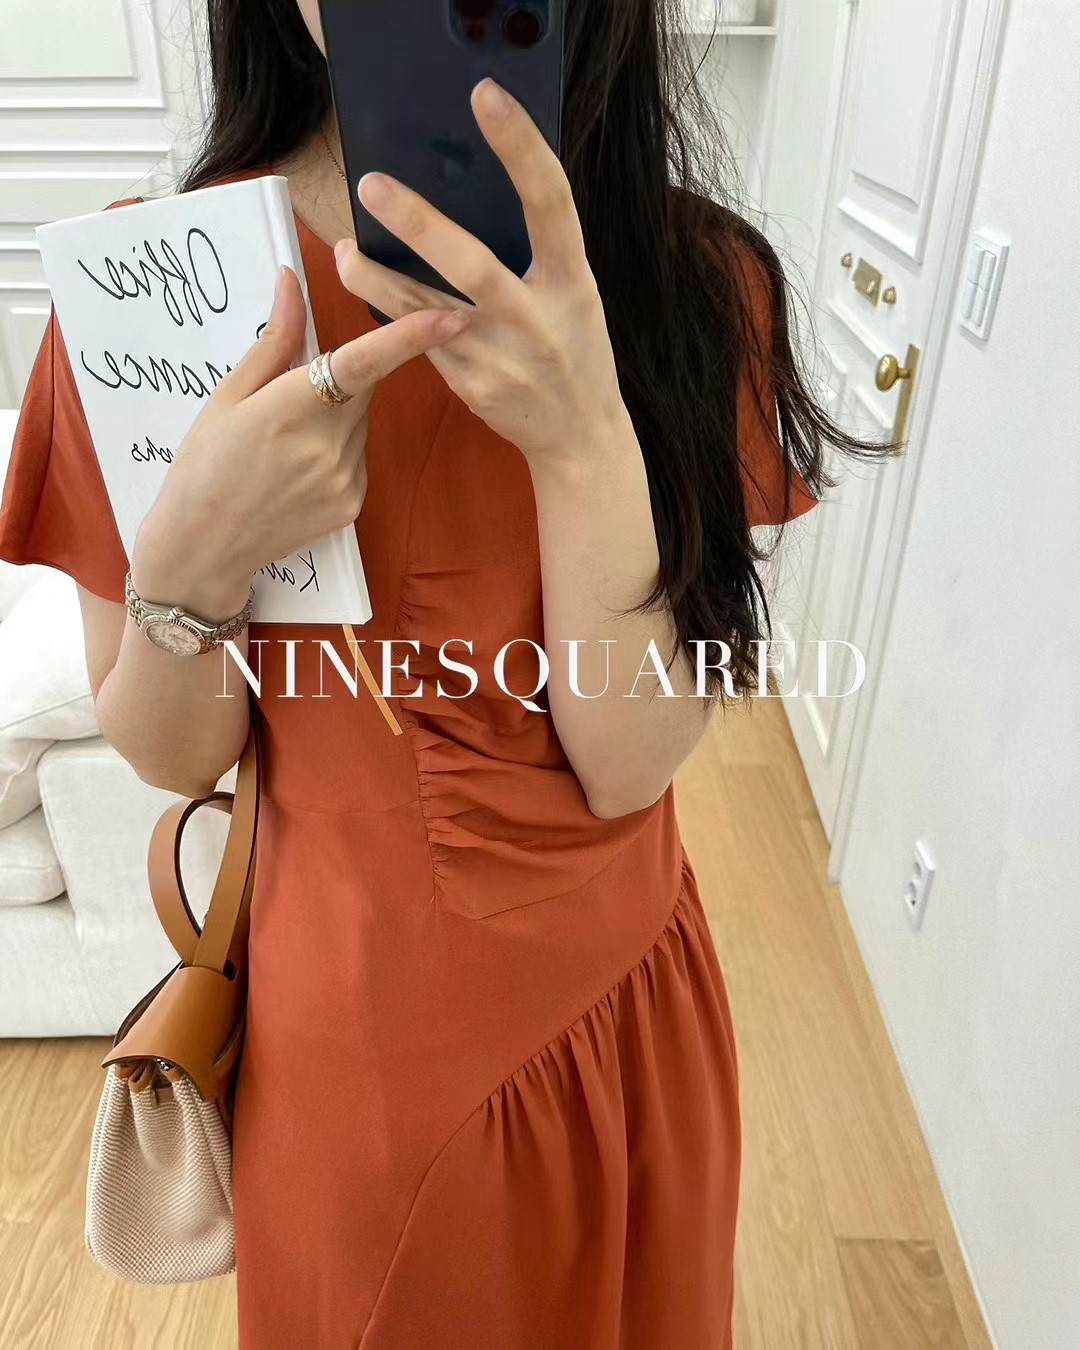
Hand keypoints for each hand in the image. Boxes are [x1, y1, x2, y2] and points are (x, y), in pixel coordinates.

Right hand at [132, 266, 468, 616]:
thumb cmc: (206, 464)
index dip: (409, 337)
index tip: (449, 316)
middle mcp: (327, 445)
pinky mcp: (353, 504)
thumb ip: (274, 340)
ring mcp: (345, 479)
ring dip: (336, 418)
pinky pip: (358, 457)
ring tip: (286, 446)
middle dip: (342, 377)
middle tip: (293, 397)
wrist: (205, 546)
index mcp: (289, 409)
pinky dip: (338, 451)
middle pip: (363, 388)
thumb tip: (293, 282)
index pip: (361, 364)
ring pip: (360, 423)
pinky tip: (299, 472)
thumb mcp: (228, 397)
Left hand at [332, 77, 628, 471]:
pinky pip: (420, 340)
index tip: (486, 97)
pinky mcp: (471, 384)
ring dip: (376, 278)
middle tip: (372, 184)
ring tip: (343, 248)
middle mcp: (537, 318)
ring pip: (425, 311)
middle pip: (473, 265)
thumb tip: (473, 192)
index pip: (550, 202)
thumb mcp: (574, 295)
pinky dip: (390, 309)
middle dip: (420, 224)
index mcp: (574, 281)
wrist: (580, 434)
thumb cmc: (575, 349)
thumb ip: (539, 252)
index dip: (521, 147)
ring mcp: (501, 356)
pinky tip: (364, 282)